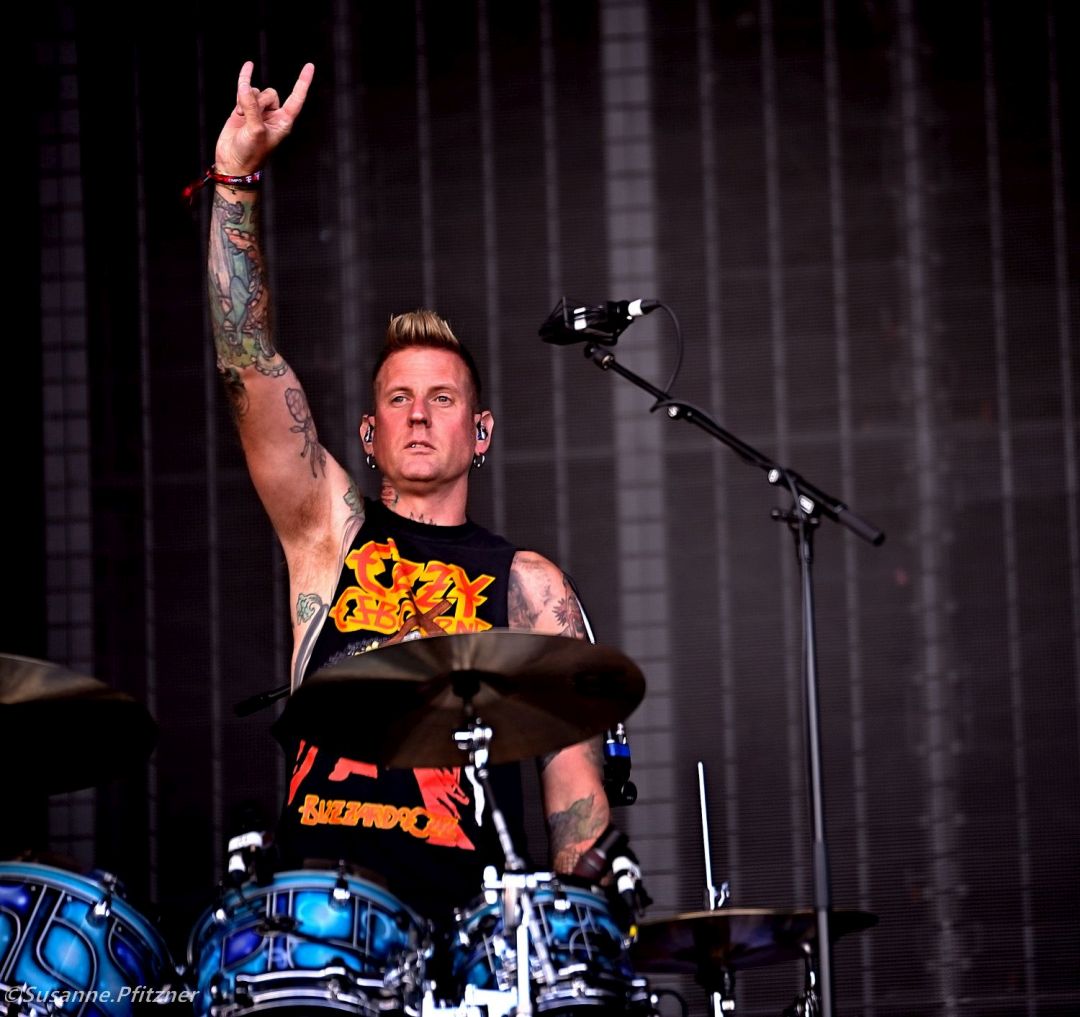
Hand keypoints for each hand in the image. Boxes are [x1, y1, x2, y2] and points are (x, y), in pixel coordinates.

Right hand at [214, 61, 314, 176]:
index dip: (303, 82)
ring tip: (241, 117)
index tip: (310, 66)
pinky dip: (244, 82)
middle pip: (270, 93)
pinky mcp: (243, 109)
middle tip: (250, 119)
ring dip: (246, 101)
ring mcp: (258, 111)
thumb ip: (251, 107)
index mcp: (284, 122)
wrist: (232, 162)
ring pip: (256, 92)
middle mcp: (274, 115)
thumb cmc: (250, 153)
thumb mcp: (256, 130)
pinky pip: (245, 90)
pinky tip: (248, 66)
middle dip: (258, 102)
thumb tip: (245, 86)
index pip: (296, 99)